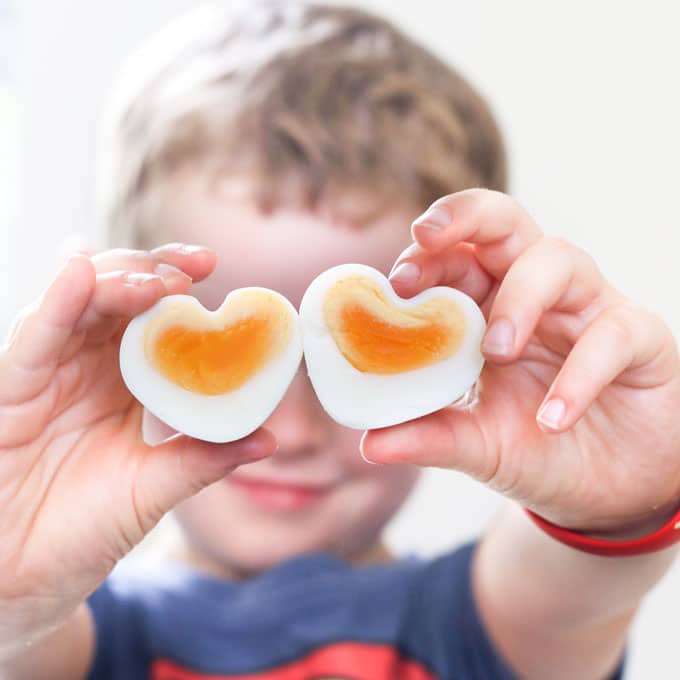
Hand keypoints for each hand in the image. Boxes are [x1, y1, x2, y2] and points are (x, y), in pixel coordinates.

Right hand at [0, 245, 274, 649]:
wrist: (25, 577)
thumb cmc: (88, 528)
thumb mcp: (155, 488)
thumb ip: (205, 459)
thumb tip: (269, 438)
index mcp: (126, 381)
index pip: (151, 316)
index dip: (177, 286)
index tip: (214, 269)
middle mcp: (88, 366)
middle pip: (115, 295)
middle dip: (153, 271)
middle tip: (194, 267)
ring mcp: (48, 373)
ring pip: (77, 305)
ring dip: (115, 282)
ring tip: (155, 282)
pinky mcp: (11, 390)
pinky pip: (33, 340)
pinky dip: (57, 305)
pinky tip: (78, 275)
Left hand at [362, 190, 679, 534]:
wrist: (607, 490)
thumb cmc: (535, 448)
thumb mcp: (475, 444)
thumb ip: (428, 436)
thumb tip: (369, 442)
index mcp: (487, 307)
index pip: (455, 255)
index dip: (425, 253)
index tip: (397, 281)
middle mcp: (535, 294)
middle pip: (504, 223)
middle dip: (465, 218)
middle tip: (426, 238)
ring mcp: (587, 309)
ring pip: (558, 259)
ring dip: (519, 299)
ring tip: (496, 352)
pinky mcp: (639, 339)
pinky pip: (613, 333)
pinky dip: (580, 373)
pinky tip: (552, 419)